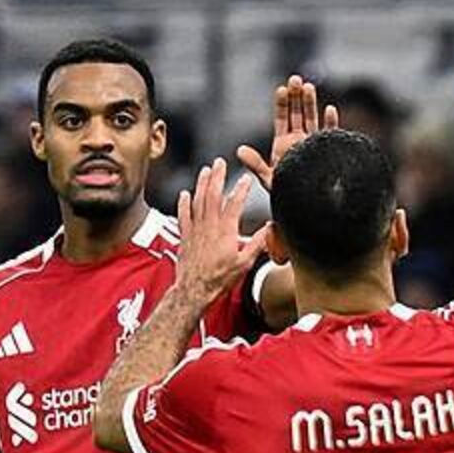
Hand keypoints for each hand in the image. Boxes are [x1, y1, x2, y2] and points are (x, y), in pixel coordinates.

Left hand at [175, 158, 267, 304]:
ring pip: (197, 200)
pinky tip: (184, 194)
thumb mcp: (245, 263)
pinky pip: (183, 215)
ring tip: (205, 171)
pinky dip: (183, 203)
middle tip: (220, 163)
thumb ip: (258, 244)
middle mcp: (209, 226)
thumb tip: (270, 230)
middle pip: (213, 195)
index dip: (241, 189)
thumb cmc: (219, 279)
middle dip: (217, 176)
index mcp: (225, 231)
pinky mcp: (185, 236)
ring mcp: (195, 229)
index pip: (235, 204)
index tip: (246, 179)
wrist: (195, 290)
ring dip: (201, 184)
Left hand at [237, 75, 339, 189]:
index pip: (282, 118)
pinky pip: (331, 135)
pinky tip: (330, 109)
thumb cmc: (288, 196)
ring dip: (311, 103)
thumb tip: (239, 150)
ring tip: (308, 86)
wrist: (308, 206)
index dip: (282, 103)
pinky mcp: (329, 151)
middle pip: (298, 113)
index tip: (282, 89)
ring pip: (313, 119)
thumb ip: (256, 164)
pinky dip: (331, 122)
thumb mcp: (269, 180)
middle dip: (297, 96)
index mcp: (284, 145)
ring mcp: (315, 145)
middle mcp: (300, 141)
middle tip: (295, 79)